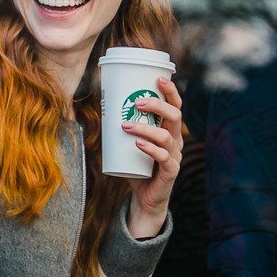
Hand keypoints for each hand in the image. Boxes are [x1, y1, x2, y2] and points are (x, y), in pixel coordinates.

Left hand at [123, 77, 184, 236]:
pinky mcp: (171, 171)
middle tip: (137, 102)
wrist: (145, 198)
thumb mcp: (130, 143)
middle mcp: (176, 140)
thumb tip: (101, 107)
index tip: (158, 78)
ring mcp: (175, 156)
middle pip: (175, 116)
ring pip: (166, 136)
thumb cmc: (137, 167)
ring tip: (126, 125)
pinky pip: (164, 158)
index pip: (176, 106)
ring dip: (146, 128)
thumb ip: (121, 128)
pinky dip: (150, 149)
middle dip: (158, 105)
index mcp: (169, 130)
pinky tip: (138, 144)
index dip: (170, 91)